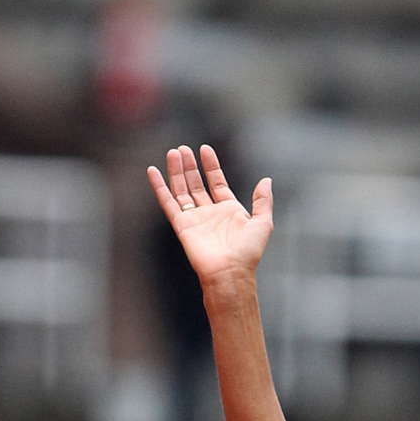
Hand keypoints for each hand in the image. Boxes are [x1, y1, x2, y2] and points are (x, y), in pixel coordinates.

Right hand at [146, 142, 271, 282]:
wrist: (230, 272)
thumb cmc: (248, 252)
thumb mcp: (263, 223)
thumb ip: (263, 201)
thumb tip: (267, 180)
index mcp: (229, 210)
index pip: (217, 181)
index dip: (211, 165)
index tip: (205, 149)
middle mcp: (210, 213)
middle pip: (196, 183)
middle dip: (190, 166)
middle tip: (183, 148)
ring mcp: (195, 218)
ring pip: (182, 189)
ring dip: (177, 171)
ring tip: (173, 152)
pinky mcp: (182, 225)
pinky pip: (167, 202)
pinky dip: (159, 187)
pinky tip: (152, 171)